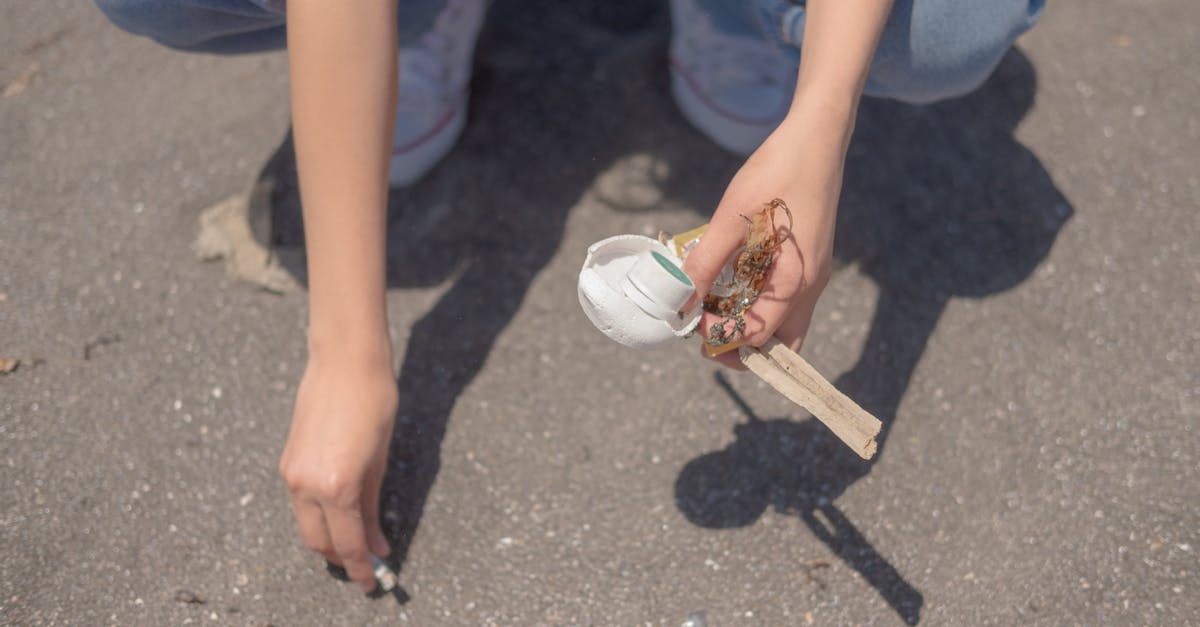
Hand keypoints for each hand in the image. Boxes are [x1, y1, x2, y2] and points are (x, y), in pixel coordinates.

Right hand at [279, 355, 396, 591]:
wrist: (344, 362)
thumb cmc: (375, 403)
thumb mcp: (381, 460)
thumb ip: (373, 506)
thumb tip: (377, 543)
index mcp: (337, 487)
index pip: (347, 544)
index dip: (361, 568)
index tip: (372, 582)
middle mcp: (306, 485)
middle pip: (319, 541)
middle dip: (341, 558)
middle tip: (365, 564)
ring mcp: (292, 474)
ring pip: (306, 523)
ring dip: (328, 536)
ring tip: (356, 539)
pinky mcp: (288, 461)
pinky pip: (300, 502)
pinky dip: (319, 514)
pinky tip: (340, 511)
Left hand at [682, 101, 849, 367]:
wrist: (816, 138)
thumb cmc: (778, 172)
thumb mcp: (731, 218)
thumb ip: (706, 263)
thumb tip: (681, 301)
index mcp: (795, 282)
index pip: (758, 337)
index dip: (722, 337)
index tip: (693, 321)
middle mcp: (811, 287)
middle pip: (780, 345)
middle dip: (741, 347)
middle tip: (706, 330)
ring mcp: (814, 275)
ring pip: (785, 325)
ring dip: (750, 325)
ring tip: (715, 305)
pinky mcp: (809, 262)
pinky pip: (785, 300)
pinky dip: (759, 303)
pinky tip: (732, 280)